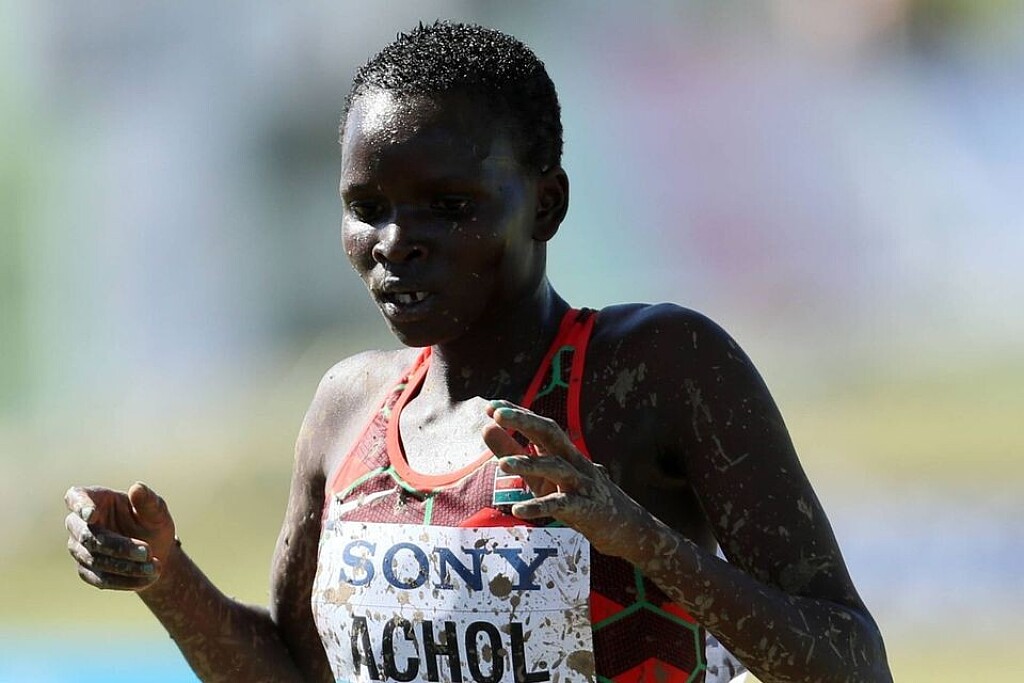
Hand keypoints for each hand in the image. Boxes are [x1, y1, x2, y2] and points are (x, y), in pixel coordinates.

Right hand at [64, 482, 176, 590]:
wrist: (157, 551)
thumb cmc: (152, 522)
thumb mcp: (157, 511)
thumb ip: (147, 501)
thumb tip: (136, 488)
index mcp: (96, 499)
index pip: (76, 497)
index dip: (80, 506)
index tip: (91, 515)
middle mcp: (80, 524)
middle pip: (88, 537)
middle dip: (120, 546)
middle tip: (148, 552)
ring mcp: (80, 549)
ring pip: (95, 560)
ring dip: (126, 566)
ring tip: (155, 567)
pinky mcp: (87, 571)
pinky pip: (101, 579)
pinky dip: (126, 580)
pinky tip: (149, 579)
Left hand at [482, 400, 652, 559]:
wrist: (625, 528)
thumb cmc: (577, 498)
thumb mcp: (541, 478)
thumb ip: (513, 453)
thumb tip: (487, 428)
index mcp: (564, 451)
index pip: (540, 424)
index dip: (518, 413)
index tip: (492, 406)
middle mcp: (574, 461)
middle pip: (552, 433)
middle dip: (526, 422)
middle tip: (498, 416)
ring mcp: (582, 484)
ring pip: (556, 467)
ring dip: (529, 463)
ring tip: (502, 465)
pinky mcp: (586, 509)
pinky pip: (561, 504)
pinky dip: (539, 506)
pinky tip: (518, 510)